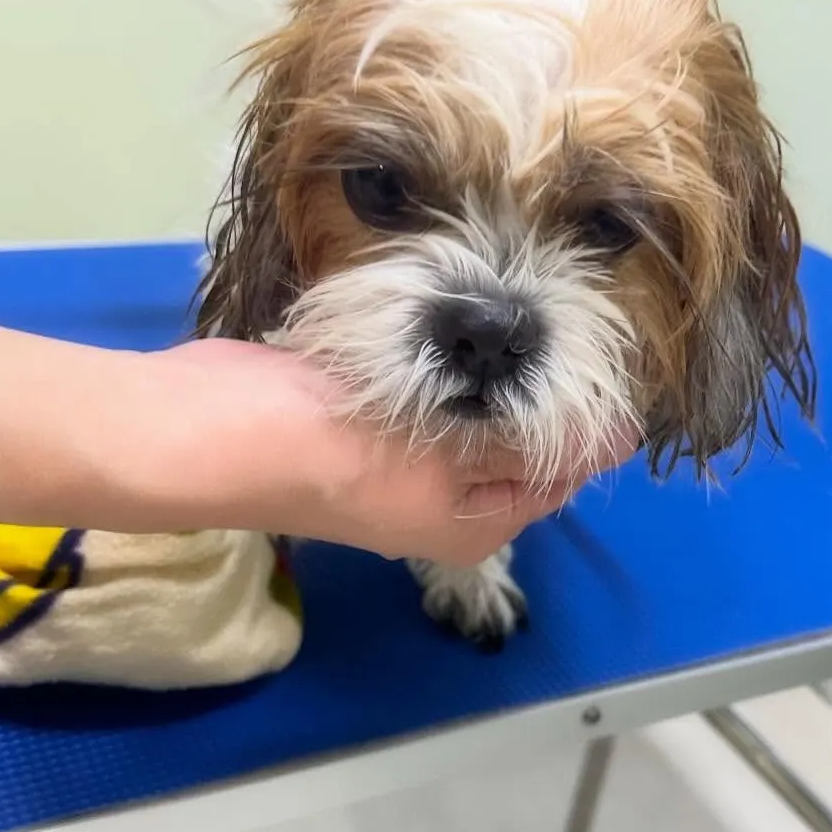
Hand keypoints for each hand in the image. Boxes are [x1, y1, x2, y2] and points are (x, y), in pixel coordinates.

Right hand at [133, 339, 635, 563]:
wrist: (215, 429)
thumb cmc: (336, 447)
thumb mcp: (450, 452)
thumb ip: (528, 440)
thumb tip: (616, 438)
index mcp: (475, 526)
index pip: (565, 472)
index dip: (594, 415)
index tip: (614, 350)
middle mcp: (444, 504)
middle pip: (518, 442)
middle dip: (540, 385)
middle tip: (571, 311)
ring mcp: (400, 464)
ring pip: (473, 412)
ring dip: (491, 368)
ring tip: (523, 306)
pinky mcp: (360, 421)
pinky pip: (428, 390)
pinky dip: (444, 358)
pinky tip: (457, 313)